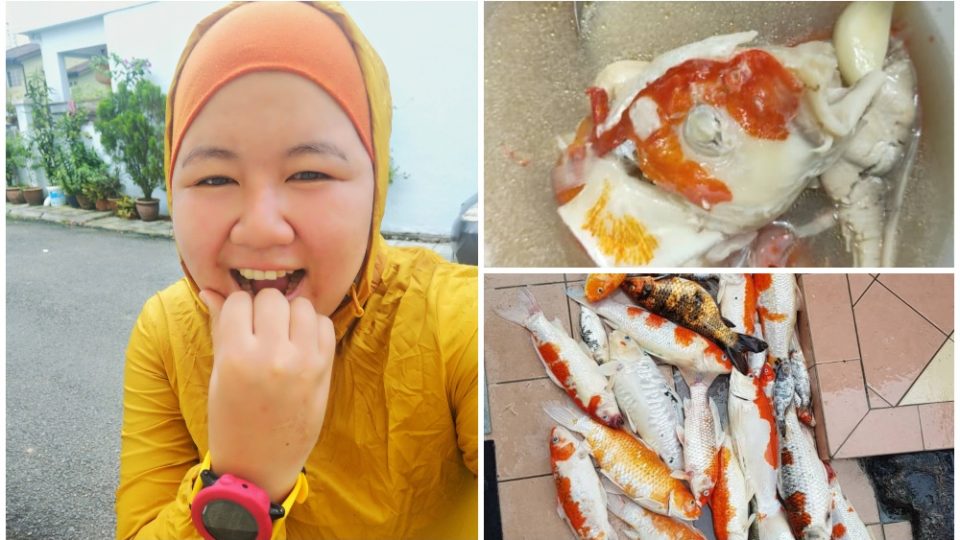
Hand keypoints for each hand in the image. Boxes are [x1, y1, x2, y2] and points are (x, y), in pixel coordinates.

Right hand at [200, 288, 334, 502]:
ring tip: (282, 335)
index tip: (238, 323)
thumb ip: (220, 328)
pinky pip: (324, 324)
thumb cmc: (230, 420)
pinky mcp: (324, 369)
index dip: (237, 309)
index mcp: (236, 357)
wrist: (259, 465)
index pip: (238, 301)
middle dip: (264, 308)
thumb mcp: (218, 375)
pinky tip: (300, 343)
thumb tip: (211, 290)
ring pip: (302, 305)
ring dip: (291, 313)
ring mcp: (303, 361)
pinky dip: (313, 327)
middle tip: (261, 329)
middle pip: (272, 298)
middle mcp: (272, 355)